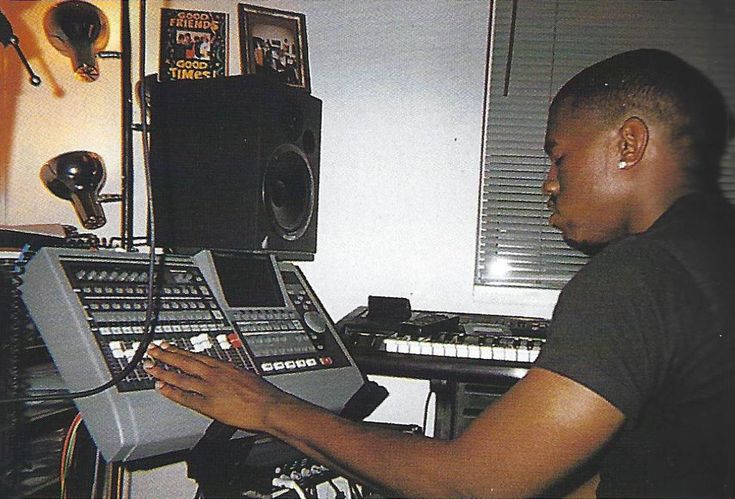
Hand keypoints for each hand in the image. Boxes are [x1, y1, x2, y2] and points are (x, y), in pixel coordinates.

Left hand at [143, 341, 293, 430]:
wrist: (269, 406)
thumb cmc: (263, 393)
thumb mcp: (246, 375)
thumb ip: (232, 374)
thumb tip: (228, 374)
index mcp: (224, 366)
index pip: (196, 355)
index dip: (179, 350)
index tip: (168, 346)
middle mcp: (214, 374)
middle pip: (185, 362)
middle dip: (166, 355)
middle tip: (152, 350)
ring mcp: (210, 389)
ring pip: (181, 377)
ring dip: (163, 371)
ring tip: (150, 366)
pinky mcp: (208, 405)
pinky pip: (185, 397)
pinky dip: (171, 392)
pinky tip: (162, 388)